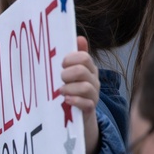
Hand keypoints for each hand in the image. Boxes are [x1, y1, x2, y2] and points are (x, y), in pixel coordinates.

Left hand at [61, 36, 100, 153]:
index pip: (84, 57)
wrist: (79, 117)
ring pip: (85, 87)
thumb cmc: (73, 90)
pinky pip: (86, 103)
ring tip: (61, 91)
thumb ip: (75, 56)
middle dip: (68, 73)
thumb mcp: (72, 73)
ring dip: (70, 88)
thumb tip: (79, 37)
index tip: (61, 64)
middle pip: (83, 71)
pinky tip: (66, 100)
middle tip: (60, 79)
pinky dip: (75, 101)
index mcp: (89, 69)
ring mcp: (93, 95)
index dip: (71, 59)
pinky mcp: (90, 109)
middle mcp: (94, 80)